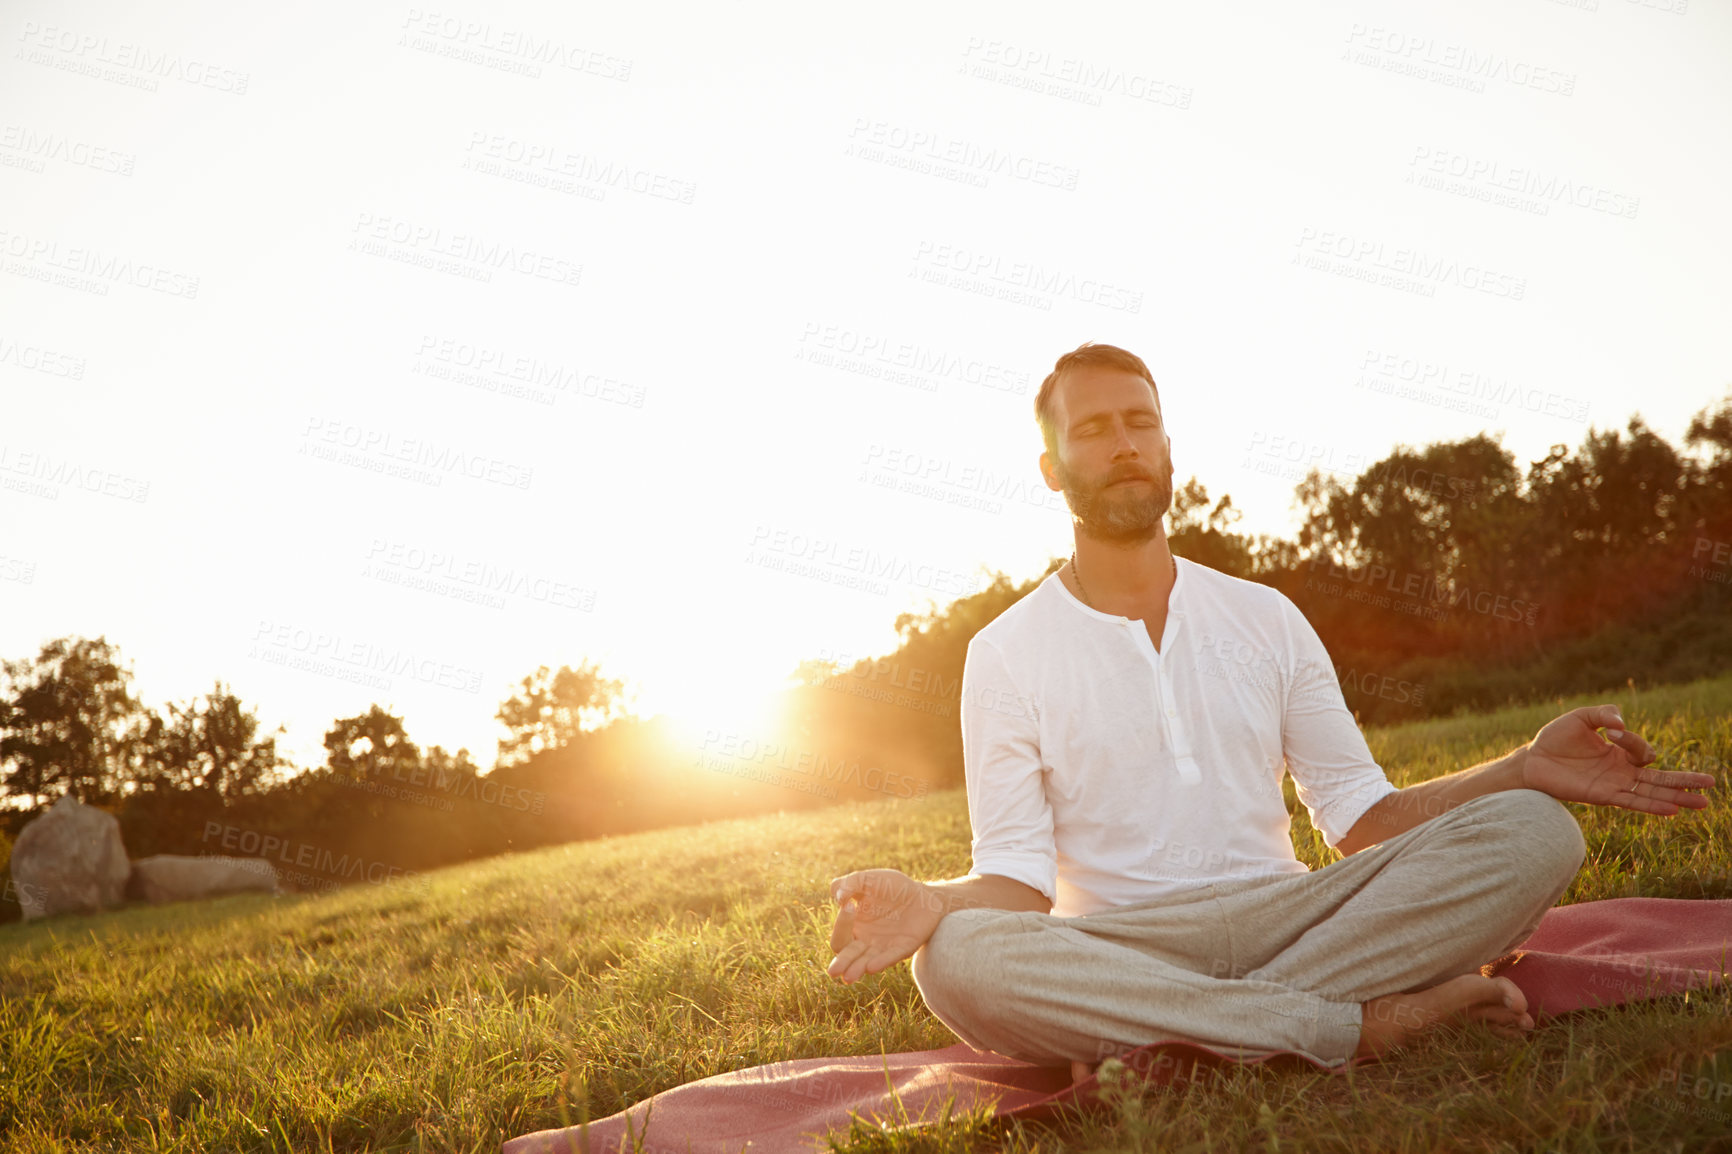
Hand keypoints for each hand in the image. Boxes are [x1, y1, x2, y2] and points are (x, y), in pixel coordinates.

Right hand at [826, 868, 943, 983]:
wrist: (923, 893)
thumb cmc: (892, 886)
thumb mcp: (868, 878)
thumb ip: (850, 883)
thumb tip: (838, 898)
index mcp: (854, 926)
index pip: (840, 935)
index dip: (841, 924)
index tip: (850, 904)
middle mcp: (865, 940)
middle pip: (847, 956)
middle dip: (841, 963)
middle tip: (834, 970)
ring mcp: (884, 946)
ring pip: (865, 963)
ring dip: (857, 969)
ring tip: (848, 977)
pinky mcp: (903, 948)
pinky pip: (891, 957)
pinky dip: (881, 962)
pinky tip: (871, 967)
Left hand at [1521, 704, 1713, 813]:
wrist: (1532, 759)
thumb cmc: (1555, 738)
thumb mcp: (1581, 718)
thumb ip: (1604, 714)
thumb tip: (1620, 725)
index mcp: (1619, 752)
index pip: (1641, 750)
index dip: (1630, 739)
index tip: (1610, 731)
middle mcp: (1621, 771)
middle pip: (1660, 777)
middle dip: (1685, 780)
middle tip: (1712, 783)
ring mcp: (1613, 785)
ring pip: (1651, 792)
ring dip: (1676, 797)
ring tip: (1702, 802)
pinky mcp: (1601, 796)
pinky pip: (1631, 802)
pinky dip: (1651, 805)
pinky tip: (1671, 810)